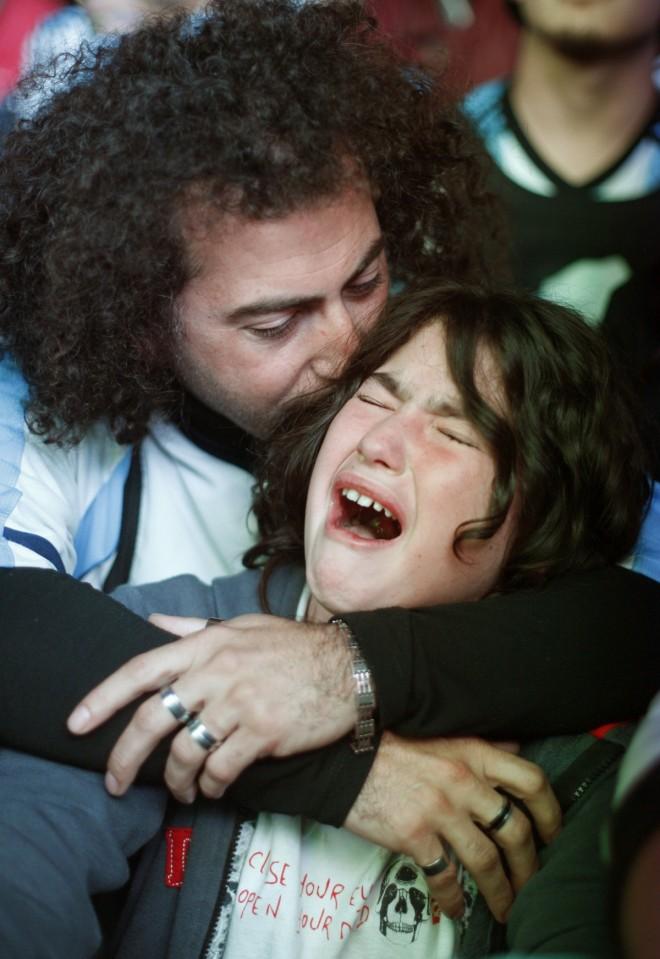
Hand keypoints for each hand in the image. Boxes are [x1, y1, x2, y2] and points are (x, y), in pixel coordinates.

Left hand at [67, 614, 356, 801]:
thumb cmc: (294, 647)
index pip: (142, 669)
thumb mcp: (242, 625)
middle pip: (154, 719)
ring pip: (186, 751)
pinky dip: (210, 786)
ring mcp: (241, 703)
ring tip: (179, 791)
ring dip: (175, 780)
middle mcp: (218, 672)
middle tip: (115, 783)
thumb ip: (194, 628)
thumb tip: (154, 623)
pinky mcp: (264, 732)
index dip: (103, 698)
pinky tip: (212, 788)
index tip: (77, 723)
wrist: (350, 666)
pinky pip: (221, 769)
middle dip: (125, 757)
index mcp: (207, 644)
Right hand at [344, 732, 560, 922]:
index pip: (531, 781)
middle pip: (515, 830)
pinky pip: (445, 877)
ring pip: (487, 860)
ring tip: (505, 909)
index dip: (550, 812)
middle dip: (529, 865)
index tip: (553, 834)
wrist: (344, 755)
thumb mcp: (443, 734)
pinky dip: (455, 900)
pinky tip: (457, 909)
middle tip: (532, 884)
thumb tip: (514, 749)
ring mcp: (439, 810)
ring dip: (502, 891)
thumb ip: (480, 746)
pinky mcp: (414, 835)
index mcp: (473, 753)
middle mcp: (463, 781)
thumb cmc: (393, 745)